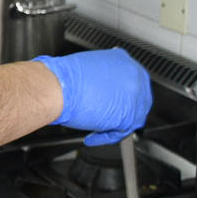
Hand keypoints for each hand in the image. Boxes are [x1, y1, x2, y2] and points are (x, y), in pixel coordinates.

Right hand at [34, 47, 152, 144]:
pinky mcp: (129, 116)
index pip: (131, 81)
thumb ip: (104, 74)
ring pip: (131, 117)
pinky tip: (92, 137)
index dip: (122, 94)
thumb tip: (104, 86)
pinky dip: (105, 137)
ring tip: (95, 129)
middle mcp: (135, 76)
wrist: (60, 87)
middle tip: (106, 118)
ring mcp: (135, 96)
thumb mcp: (89, 66)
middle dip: (122, 111)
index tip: (113, 101)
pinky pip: (121, 132)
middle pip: (137, 99)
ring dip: (113, 125)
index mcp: (124, 60)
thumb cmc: (65, 78)